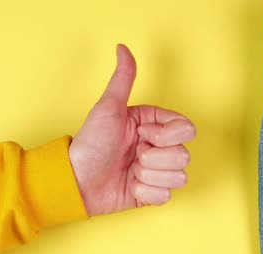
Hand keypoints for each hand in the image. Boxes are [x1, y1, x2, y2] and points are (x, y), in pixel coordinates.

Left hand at [68, 44, 195, 216]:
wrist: (76, 181)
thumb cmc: (89, 143)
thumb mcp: (108, 108)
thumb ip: (123, 79)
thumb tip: (123, 47)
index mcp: (154, 125)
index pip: (186, 129)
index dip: (165, 135)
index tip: (141, 134)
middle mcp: (159, 147)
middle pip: (184, 155)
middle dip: (153, 158)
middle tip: (132, 155)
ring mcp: (157, 171)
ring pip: (179, 177)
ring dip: (149, 176)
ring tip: (130, 172)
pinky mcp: (152, 193)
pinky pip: (165, 197)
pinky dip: (144, 193)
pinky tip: (129, 186)